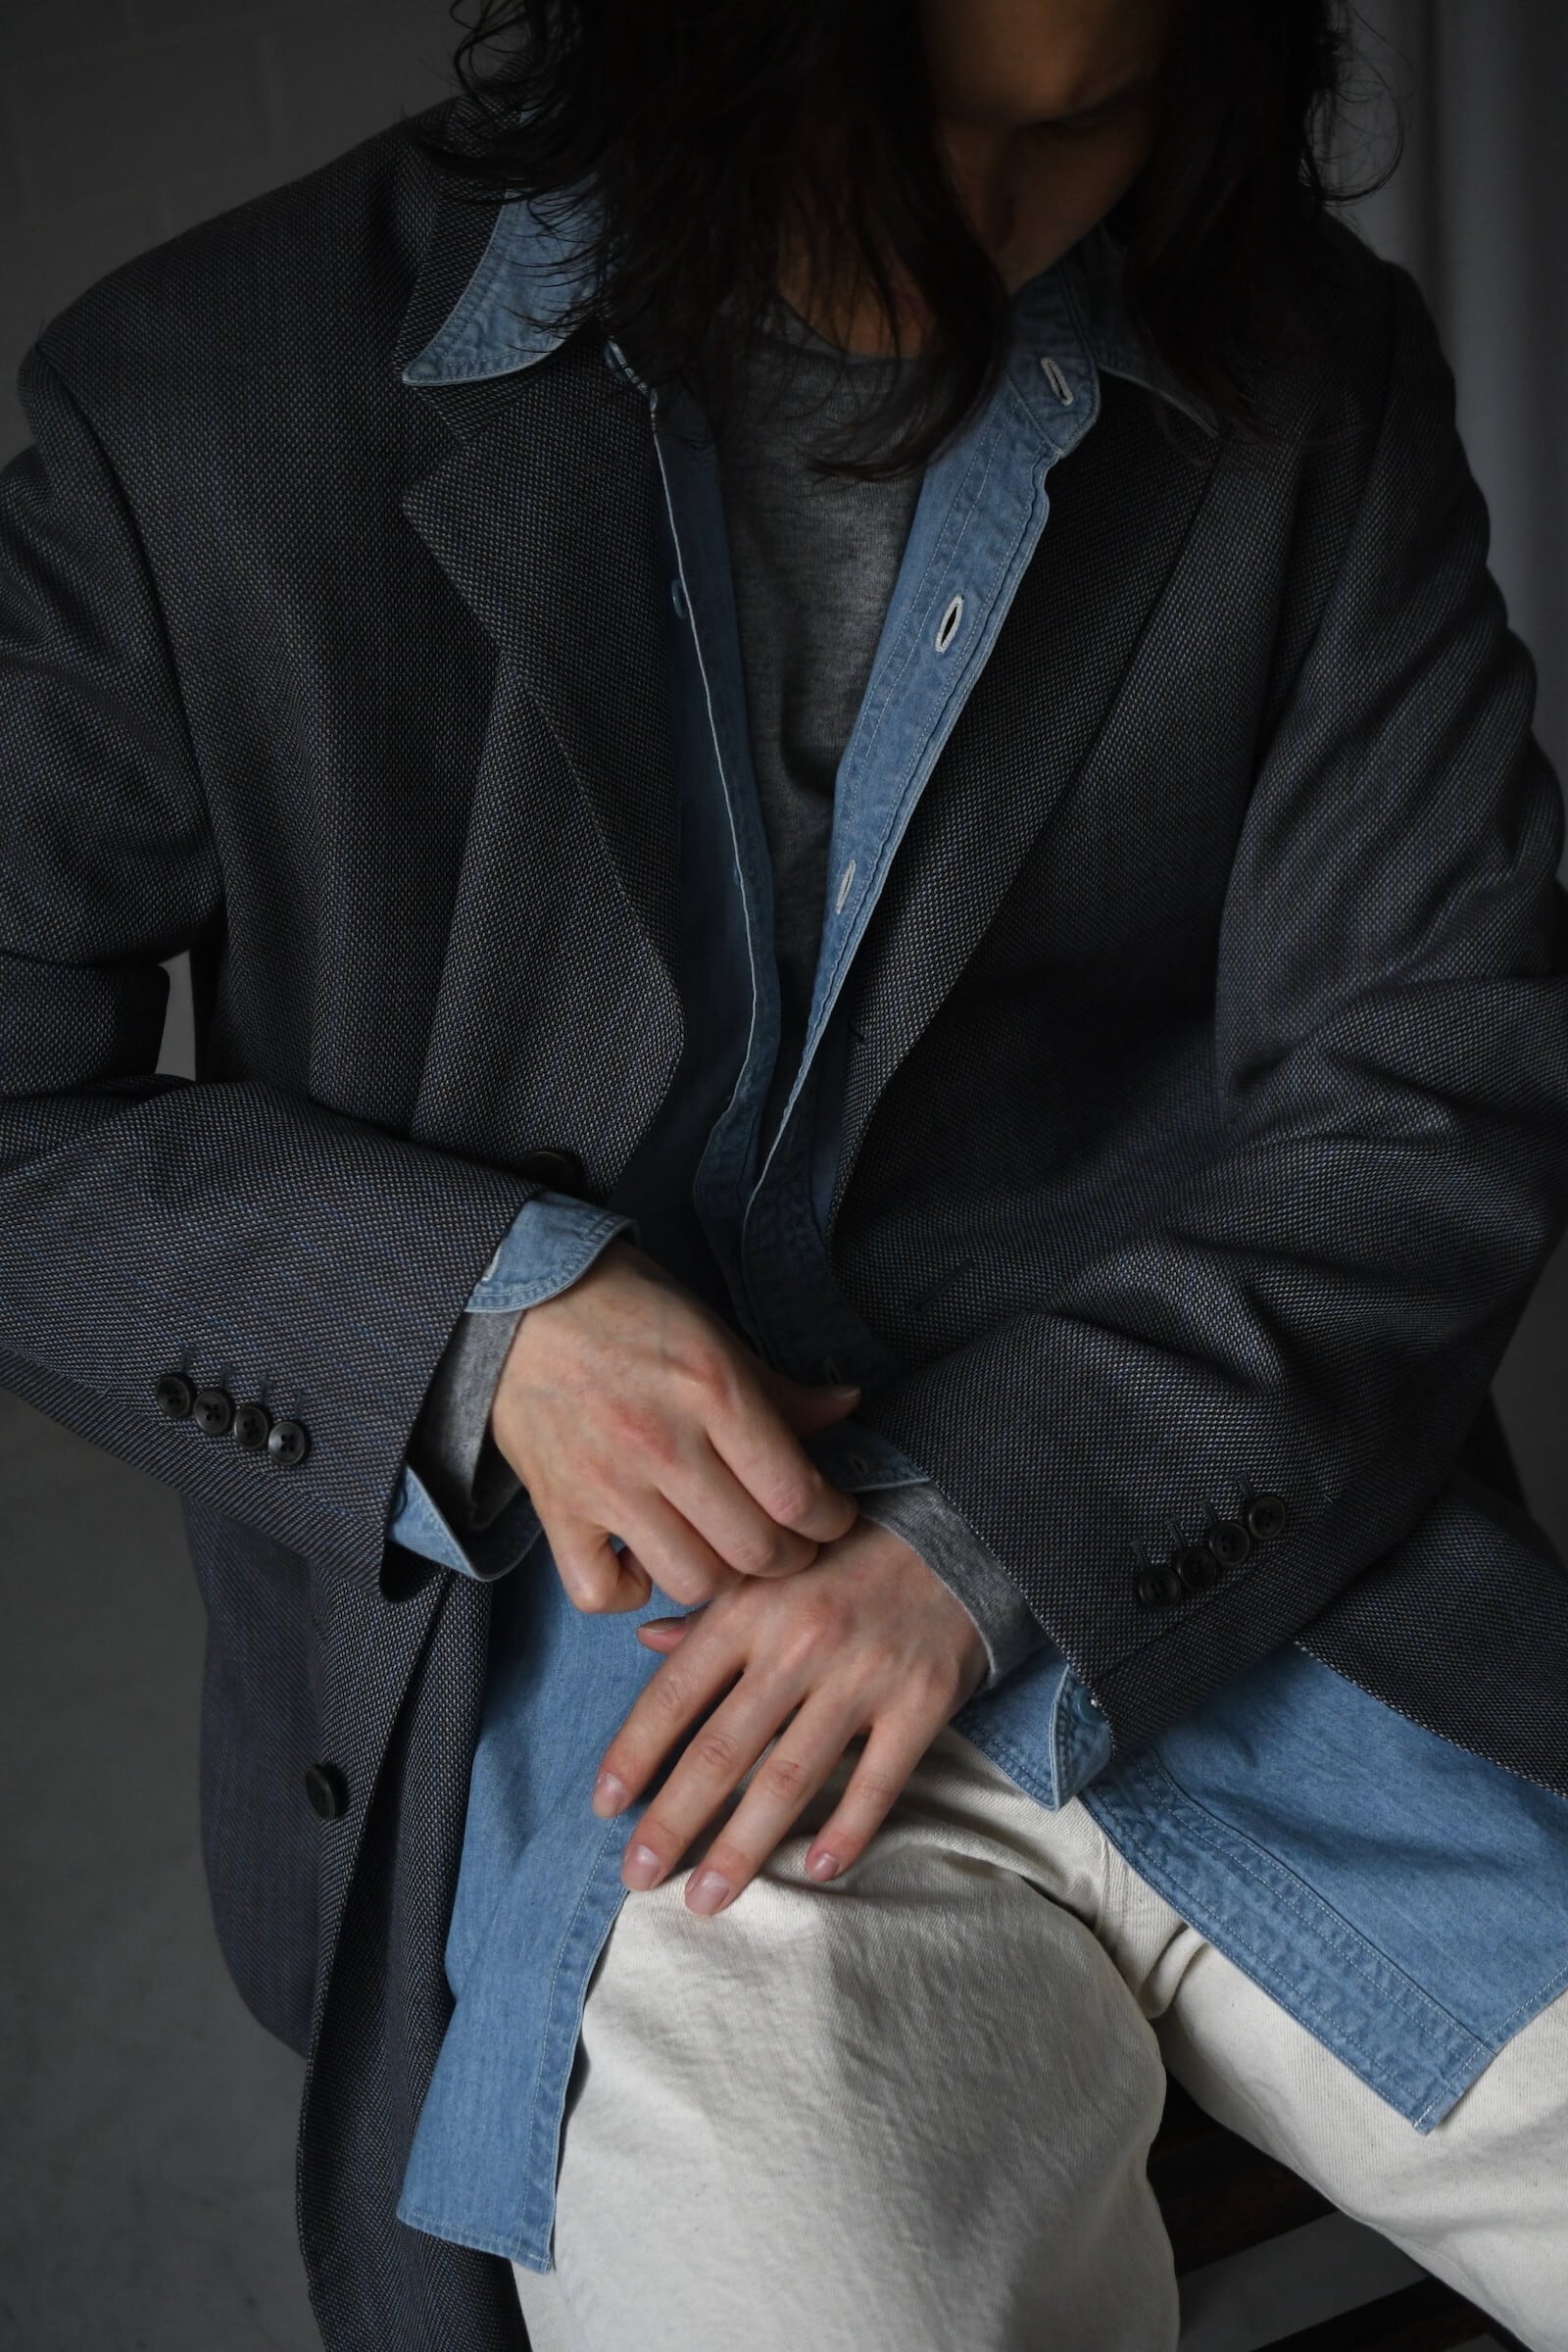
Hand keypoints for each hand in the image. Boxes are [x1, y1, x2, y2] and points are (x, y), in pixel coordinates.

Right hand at [490, 1237, 862, 1613]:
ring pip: (691, 1581)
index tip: (831, 1518)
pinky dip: (628, 1591)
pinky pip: (601, 1593)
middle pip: (755, 1551)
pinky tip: (642, 1560)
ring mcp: (606, 1484)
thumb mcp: (715, 1332)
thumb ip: (780, 1388)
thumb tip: (849, 1408)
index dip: (830, 1521)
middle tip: (789, 1543)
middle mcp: (663, 1444)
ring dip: (718, 1577)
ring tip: (721, 1551)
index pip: (796, 1495)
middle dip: (789, 1558)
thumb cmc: (625, 1309)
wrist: (516, 1300)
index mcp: (714, 1392)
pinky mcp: (558, 1510)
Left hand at [591, 1517, 988, 1912]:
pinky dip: (848, 1828)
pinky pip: (879, 1780)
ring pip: (789, 1778)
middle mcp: (798, 1643)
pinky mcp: (921, 1702)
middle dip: (673, 1821)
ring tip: (706, 1900)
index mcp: (749, 1608)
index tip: (604, 1808)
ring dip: (743, 1847)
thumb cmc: (844, 1558)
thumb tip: (644, 1641)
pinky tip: (818, 1871)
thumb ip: (709, 1612)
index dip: (633, 1753)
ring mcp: (861, 1676)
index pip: (674, 1694)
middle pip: (721, 1750)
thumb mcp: (766, 1567)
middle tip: (638, 1877)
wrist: (957, 1537)